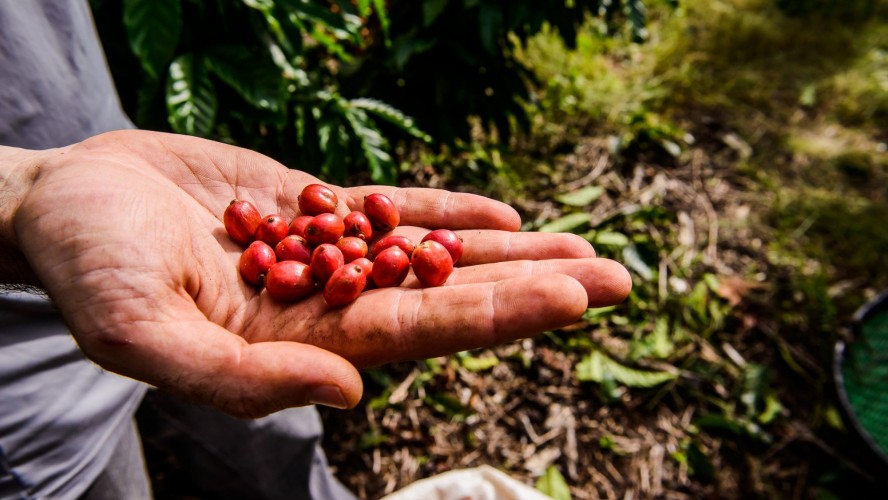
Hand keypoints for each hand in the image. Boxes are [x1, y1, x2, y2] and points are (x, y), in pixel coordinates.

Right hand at [3, 130, 629, 416]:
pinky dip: (445, 210)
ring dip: (508, 251)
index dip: (498, 316)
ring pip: (434, 254)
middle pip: (449, 297)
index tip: (573, 298)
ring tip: (582, 247)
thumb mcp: (140, 335)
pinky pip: (390, 207)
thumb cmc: (85, 272)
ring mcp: (324, 251)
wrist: (61, 203)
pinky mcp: (310, 202)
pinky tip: (500, 213)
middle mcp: (326, 303)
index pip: (420, 334)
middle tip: (617, 277)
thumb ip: (239, 379)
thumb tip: (352, 391)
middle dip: (532, 287)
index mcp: (299, 344)